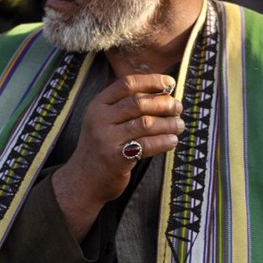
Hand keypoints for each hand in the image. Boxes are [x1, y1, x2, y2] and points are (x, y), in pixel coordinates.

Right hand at [52, 73, 183, 239]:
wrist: (83, 181)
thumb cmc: (102, 148)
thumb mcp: (104, 121)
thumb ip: (125, 106)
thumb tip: (163, 92)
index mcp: (98, 105)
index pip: (126, 84)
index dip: (151, 81)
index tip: (169, 84)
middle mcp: (100, 119)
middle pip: (138, 102)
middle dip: (164, 103)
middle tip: (178, 108)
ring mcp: (106, 139)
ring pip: (145, 123)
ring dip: (168, 123)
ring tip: (179, 125)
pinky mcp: (116, 158)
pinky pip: (146, 145)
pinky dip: (163, 141)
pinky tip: (172, 141)